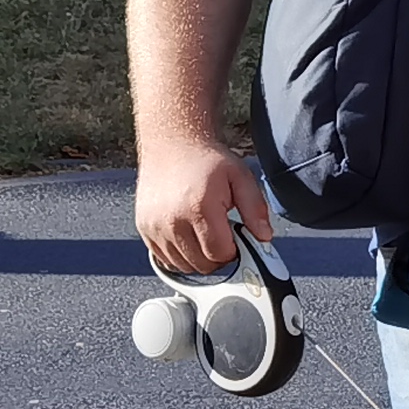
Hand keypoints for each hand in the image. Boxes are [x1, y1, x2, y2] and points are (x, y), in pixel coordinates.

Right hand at [136, 138, 271, 274]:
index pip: (220, 254)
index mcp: (199, 207)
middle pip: (202, 264)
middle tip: (221, 235)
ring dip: (198, 258)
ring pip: (183, 265)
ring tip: (204, 233)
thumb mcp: (240, 177)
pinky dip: (179, 255)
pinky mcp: (144, 228)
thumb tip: (264, 237)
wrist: (171, 143)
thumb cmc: (206, 160)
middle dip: (217, 256)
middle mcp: (172, 220)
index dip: (233, 251)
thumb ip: (255, 208)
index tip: (235, 238)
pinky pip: (165, 259)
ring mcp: (155, 226)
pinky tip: (188, 236)